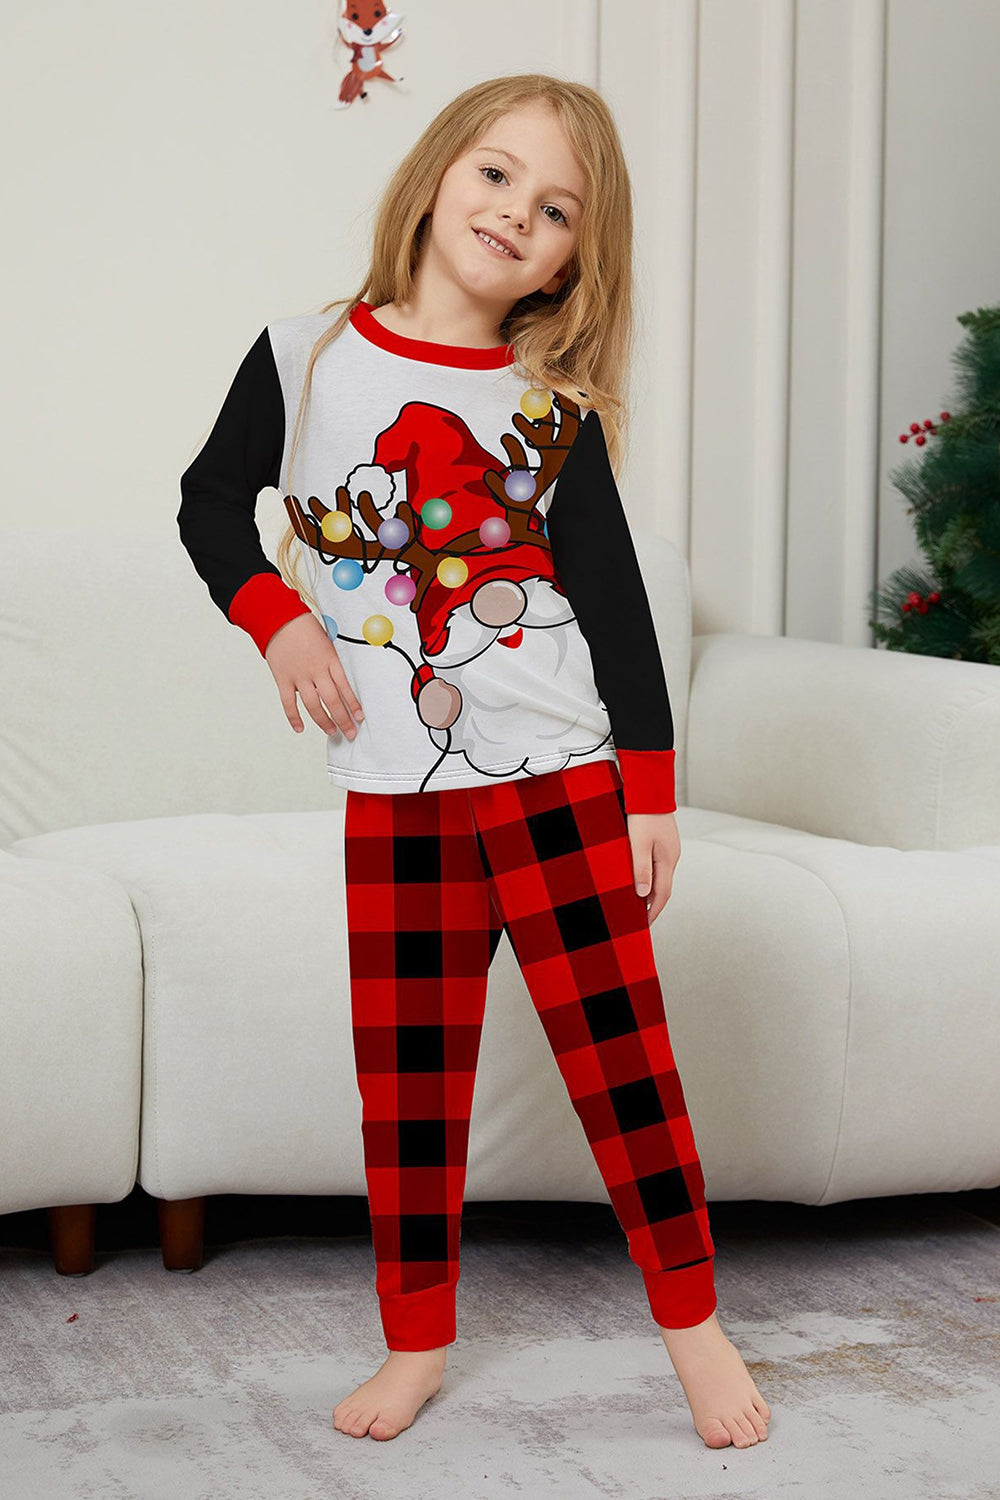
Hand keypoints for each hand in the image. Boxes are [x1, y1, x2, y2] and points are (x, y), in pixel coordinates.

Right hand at [264, 613, 364, 739]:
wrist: (278, 618)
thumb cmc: (304, 628)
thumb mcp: (326, 641)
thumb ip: (332, 662)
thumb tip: (341, 683)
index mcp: (330, 659)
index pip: (345, 687)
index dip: (354, 704)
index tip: (360, 717)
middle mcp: (316, 670)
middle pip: (332, 701)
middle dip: (343, 720)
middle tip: (350, 733)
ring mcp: (298, 676)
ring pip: (313, 705)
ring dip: (324, 722)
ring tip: (332, 732)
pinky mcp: (282, 679)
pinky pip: (288, 703)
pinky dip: (294, 718)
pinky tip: (300, 728)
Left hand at [626, 811, 679, 924]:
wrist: (650, 790)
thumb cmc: (641, 816)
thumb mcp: (638, 844)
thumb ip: (641, 870)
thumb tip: (643, 895)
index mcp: (668, 860)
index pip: (662, 894)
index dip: (653, 911)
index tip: (644, 925)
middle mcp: (672, 856)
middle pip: (664, 887)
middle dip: (652, 904)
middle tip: (639, 918)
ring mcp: (670, 848)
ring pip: (661, 876)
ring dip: (651, 890)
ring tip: (636, 902)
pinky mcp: (664, 842)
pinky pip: (659, 865)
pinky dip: (650, 876)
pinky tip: (640, 878)